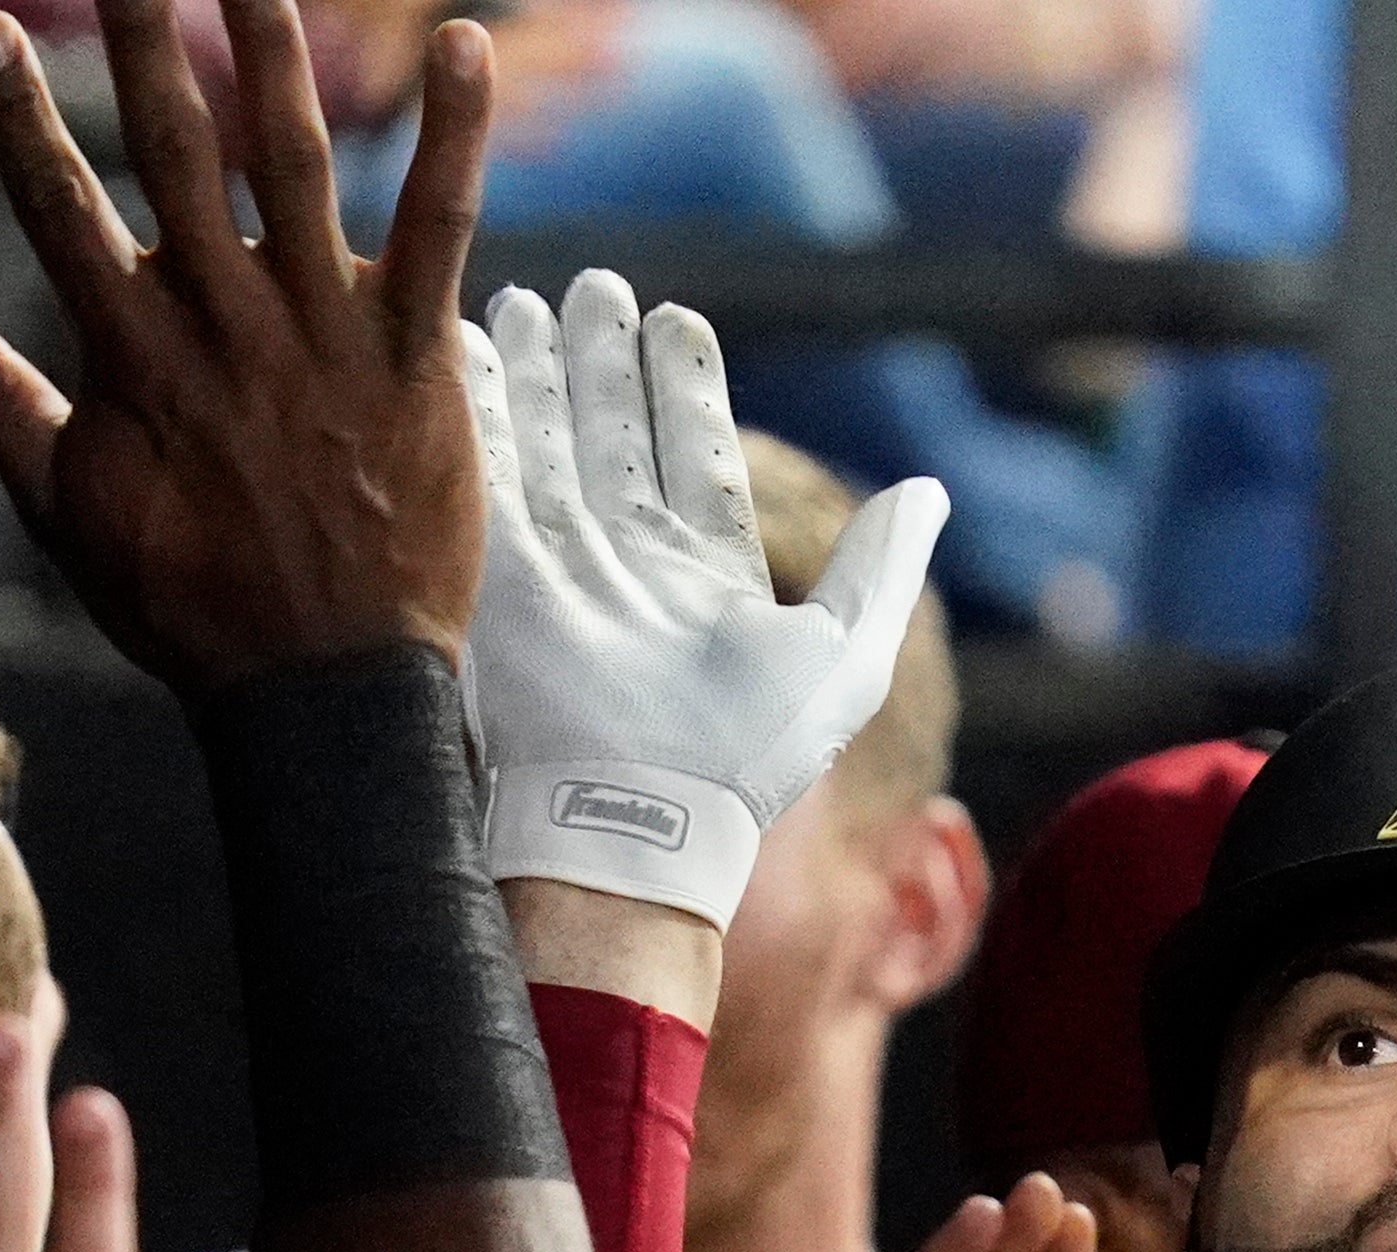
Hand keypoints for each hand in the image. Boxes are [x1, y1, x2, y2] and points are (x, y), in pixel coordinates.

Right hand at [0, 0, 493, 694]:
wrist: (325, 688)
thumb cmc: (195, 604)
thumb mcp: (71, 507)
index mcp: (133, 355)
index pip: (58, 205)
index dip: (20, 114)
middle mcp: (224, 325)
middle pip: (175, 152)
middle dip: (145, 40)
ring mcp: (324, 335)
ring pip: (294, 163)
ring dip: (276, 54)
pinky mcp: (416, 355)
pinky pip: (442, 227)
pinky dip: (455, 134)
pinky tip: (464, 45)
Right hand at [465, 270, 947, 928]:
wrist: (641, 817)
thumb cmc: (748, 753)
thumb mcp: (843, 656)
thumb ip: (881, 569)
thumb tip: (929, 490)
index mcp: (709, 577)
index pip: (697, 457)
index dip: (684, 388)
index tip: (672, 319)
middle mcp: (634, 563)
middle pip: (616, 438)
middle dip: (603, 363)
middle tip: (591, 288)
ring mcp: (564, 567)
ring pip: (549, 445)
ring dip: (535, 372)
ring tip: (523, 299)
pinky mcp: (500, 574)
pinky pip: (488, 474)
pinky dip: (478, 409)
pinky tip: (467, 347)